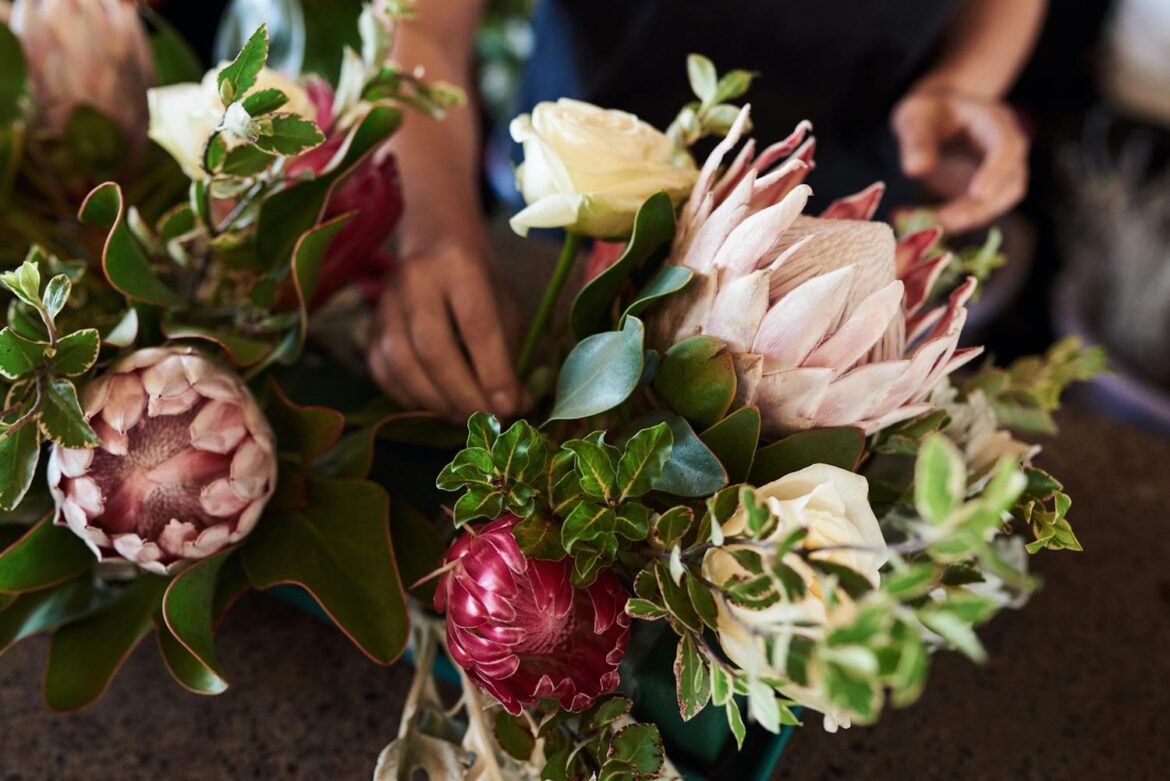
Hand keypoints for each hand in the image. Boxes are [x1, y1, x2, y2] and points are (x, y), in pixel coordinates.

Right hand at [368, 240, 524, 422]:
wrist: (435, 248)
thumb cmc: (480, 283)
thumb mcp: (505, 307)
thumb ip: (512, 356)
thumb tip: (517, 407)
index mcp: (458, 265)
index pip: (476, 324)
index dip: (493, 371)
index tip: (508, 407)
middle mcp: (415, 279)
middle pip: (433, 347)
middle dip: (462, 393)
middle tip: (486, 420)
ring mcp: (385, 303)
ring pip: (402, 363)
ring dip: (436, 402)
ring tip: (463, 416)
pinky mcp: (370, 326)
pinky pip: (383, 372)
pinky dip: (410, 399)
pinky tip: (436, 407)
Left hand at [892, 89, 1028, 232]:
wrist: (933, 119)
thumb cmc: (926, 113)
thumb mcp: (914, 118)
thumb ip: (915, 140)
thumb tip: (916, 169)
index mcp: (994, 120)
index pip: (1007, 146)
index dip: (996, 171)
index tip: (978, 193)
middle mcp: (1007, 146)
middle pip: (1012, 181)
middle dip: (982, 205)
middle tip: (947, 221)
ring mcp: (1001, 171)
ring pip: (1000, 201)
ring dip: (970, 217)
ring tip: (930, 224)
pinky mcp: (988, 191)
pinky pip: (979, 211)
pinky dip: (955, 221)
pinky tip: (923, 221)